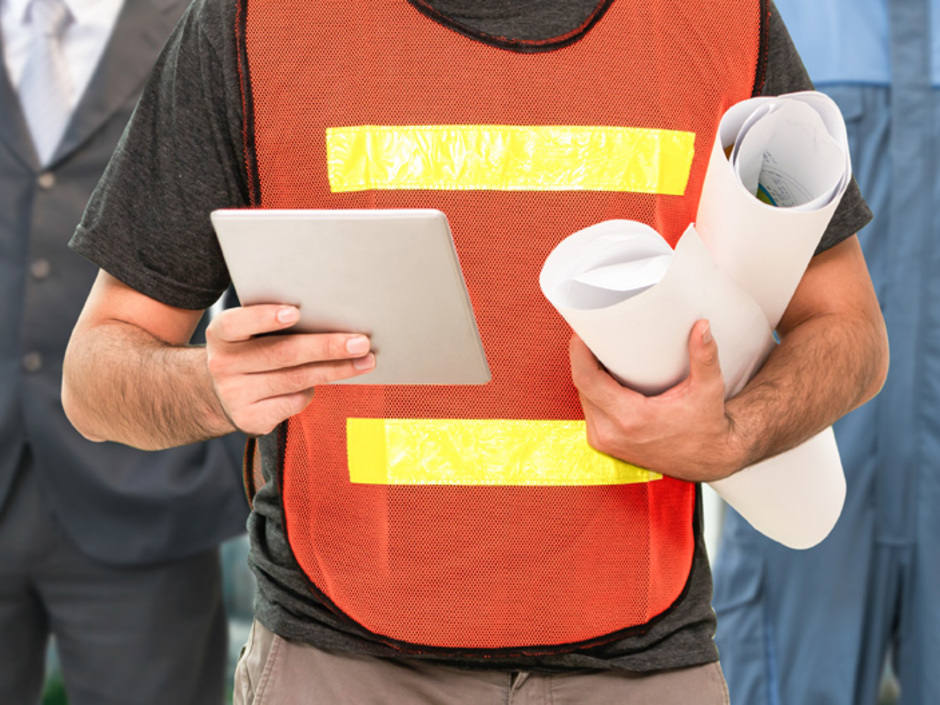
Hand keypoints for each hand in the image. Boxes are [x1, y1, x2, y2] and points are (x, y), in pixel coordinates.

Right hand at [206, 305, 374, 435]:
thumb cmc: (251, 351)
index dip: (264, 318)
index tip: (295, 312)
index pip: (237, 323)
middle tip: (360, 342)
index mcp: (222, 334)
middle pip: (282, 354)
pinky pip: (295, 401)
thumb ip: (276, 324)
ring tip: (365, 360)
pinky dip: (312, 390)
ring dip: (336, 369)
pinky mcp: (251, 418)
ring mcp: (236, 395)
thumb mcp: (250, 333)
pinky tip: (323, 381)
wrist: (224, 394)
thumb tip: (334, 316)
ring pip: (296, 379)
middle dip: (326, 347)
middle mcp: (223, 365)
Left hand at [570, 320, 744, 481]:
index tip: (584, 331)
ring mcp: (605, 441)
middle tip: (597, 334)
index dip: (579, 352)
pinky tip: (604, 376)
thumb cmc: (707, 426)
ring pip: (583, 397)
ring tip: (600, 351)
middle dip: (585, 358)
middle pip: (582, 385)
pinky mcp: (605, 444)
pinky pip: (589, 410)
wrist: (708, 460)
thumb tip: (702, 326)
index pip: (586, 379)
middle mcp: (611, 433)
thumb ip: (705, 357)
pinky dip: (594, 391)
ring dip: (588, 374)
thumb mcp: (708, 390)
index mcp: (630, 418)